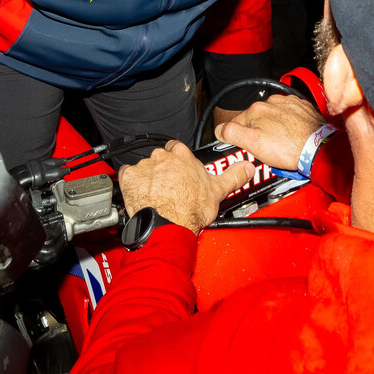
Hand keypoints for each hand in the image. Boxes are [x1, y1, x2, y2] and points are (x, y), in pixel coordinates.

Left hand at [118, 139, 247, 231]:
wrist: (169, 225)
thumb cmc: (191, 208)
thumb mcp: (218, 190)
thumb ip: (233, 175)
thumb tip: (247, 168)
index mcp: (182, 154)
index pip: (176, 148)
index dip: (178, 161)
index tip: (180, 172)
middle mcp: (162, 156)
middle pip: (160, 158)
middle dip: (163, 171)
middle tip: (170, 187)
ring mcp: (144, 166)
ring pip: (144, 168)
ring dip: (148, 178)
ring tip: (156, 195)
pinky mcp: (129, 177)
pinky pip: (127, 175)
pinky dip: (132, 183)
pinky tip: (140, 194)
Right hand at [216, 92, 328, 171]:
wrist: (320, 149)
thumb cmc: (290, 149)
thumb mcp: (254, 145)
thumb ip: (233, 133)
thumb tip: (220, 129)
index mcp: (256, 109)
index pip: (236, 122)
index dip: (237, 137)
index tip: (241, 146)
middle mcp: (272, 101)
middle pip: (255, 118)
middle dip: (256, 132)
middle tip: (263, 149)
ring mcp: (288, 103)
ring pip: (272, 116)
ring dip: (271, 127)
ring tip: (279, 144)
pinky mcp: (302, 107)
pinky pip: (288, 114)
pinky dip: (287, 123)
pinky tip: (290, 136)